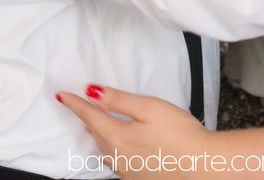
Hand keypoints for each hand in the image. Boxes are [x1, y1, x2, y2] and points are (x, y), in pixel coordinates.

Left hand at [58, 85, 212, 179]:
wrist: (202, 167)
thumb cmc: (180, 134)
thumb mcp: (148, 107)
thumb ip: (118, 100)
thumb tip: (92, 92)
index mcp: (116, 136)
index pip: (89, 115)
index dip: (74, 103)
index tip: (61, 95)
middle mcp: (117, 157)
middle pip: (95, 134)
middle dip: (86, 118)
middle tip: (77, 106)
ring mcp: (127, 171)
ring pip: (104, 151)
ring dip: (98, 136)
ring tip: (94, 125)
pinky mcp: (138, 179)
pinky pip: (116, 164)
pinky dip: (110, 152)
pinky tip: (116, 150)